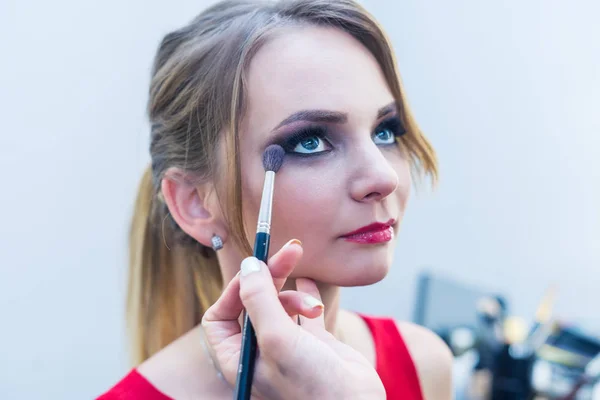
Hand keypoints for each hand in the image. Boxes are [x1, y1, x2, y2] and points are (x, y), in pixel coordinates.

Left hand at [202, 240, 385, 399]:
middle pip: (254, 302)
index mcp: (239, 359)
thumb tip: (248, 265)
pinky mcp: (314, 345)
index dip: (235, 289)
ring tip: (313, 307)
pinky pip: (305, 312)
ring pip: (281, 304)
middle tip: (291, 251)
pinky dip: (307, 294)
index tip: (255, 267)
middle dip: (270, 276)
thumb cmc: (310, 387)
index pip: (221, 316)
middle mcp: (259, 353)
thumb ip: (259, 299)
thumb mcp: (276, 339)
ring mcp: (288, 348)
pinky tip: (310, 283)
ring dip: (296, 296)